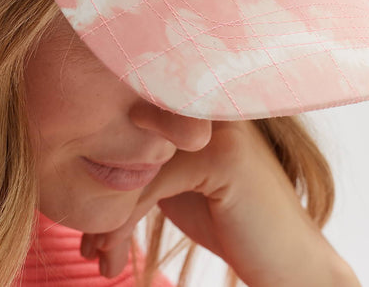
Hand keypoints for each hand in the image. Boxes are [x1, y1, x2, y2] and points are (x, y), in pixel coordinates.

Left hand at [80, 119, 359, 285]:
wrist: (291, 263)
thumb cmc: (233, 224)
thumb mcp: (181, 183)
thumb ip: (150, 159)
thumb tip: (85, 163)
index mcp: (196, 104)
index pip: (131, 121)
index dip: (102, 162)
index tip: (77, 210)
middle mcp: (207, 105)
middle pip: (130, 139)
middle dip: (99, 190)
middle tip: (82, 240)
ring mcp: (217, 125)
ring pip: (137, 163)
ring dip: (107, 215)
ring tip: (94, 255)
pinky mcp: (222, 155)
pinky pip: (153, 183)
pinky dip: (123, 222)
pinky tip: (111, 255)